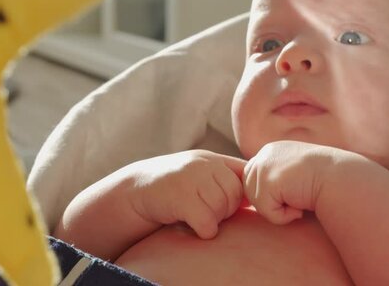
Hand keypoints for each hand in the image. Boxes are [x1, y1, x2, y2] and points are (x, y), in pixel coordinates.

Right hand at [127, 150, 245, 238]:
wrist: (134, 191)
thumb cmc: (172, 187)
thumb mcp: (199, 173)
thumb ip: (223, 177)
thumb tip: (255, 196)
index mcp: (212, 159)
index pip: (245, 172)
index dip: (245, 192)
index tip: (236, 204)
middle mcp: (204, 164)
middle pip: (236, 194)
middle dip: (227, 209)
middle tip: (209, 213)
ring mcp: (192, 178)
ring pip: (222, 208)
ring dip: (213, 220)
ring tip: (198, 216)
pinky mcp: (181, 197)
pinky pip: (207, 221)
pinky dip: (203, 230)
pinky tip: (193, 226)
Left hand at [243, 141, 348, 224]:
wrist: (342, 180)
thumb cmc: (326, 182)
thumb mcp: (298, 173)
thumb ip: (278, 178)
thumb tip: (255, 196)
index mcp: (272, 150)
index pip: (253, 179)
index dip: (271, 194)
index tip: (295, 192)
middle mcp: (266, 154)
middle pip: (249, 190)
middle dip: (271, 201)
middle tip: (297, 198)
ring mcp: (265, 165)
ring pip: (256, 202)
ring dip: (278, 210)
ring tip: (300, 201)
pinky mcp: (268, 181)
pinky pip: (266, 211)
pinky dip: (283, 216)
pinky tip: (300, 206)